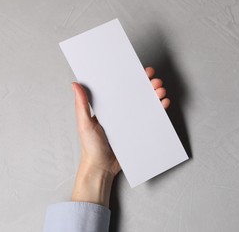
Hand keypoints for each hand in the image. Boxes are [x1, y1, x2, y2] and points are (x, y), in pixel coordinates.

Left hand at [71, 66, 169, 205]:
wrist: (102, 169)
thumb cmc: (91, 147)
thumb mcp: (84, 124)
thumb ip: (81, 105)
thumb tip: (75, 84)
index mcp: (108, 107)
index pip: (121, 88)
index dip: (131, 77)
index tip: (140, 70)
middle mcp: (121, 112)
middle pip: (136, 93)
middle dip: (147, 84)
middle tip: (154, 80)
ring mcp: (131, 121)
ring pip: (146, 103)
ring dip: (155, 94)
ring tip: (160, 91)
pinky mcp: (139, 131)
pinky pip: (151, 118)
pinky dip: (159, 110)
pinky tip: (163, 104)